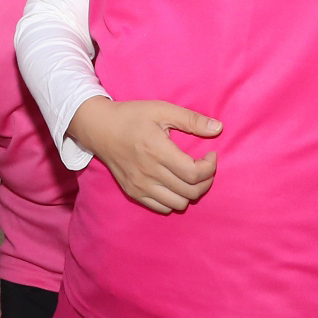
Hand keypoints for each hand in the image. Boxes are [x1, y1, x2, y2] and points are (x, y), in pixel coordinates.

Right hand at [67, 97, 219, 214]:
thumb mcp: (161, 109)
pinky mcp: (133, 192)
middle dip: (206, 180)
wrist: (99, 128)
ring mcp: (140, 186)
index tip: (211, 155)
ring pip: (179, 204)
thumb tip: (218, 128)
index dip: (210, 168)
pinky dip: (174, 200)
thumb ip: (191, 119)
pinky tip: (174, 183)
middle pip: (190, 191)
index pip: (194, 173)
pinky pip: (162, 208)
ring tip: (191, 176)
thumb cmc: (132, 116)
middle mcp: (149, 173)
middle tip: (205, 166)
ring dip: (191, 192)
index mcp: (157, 151)